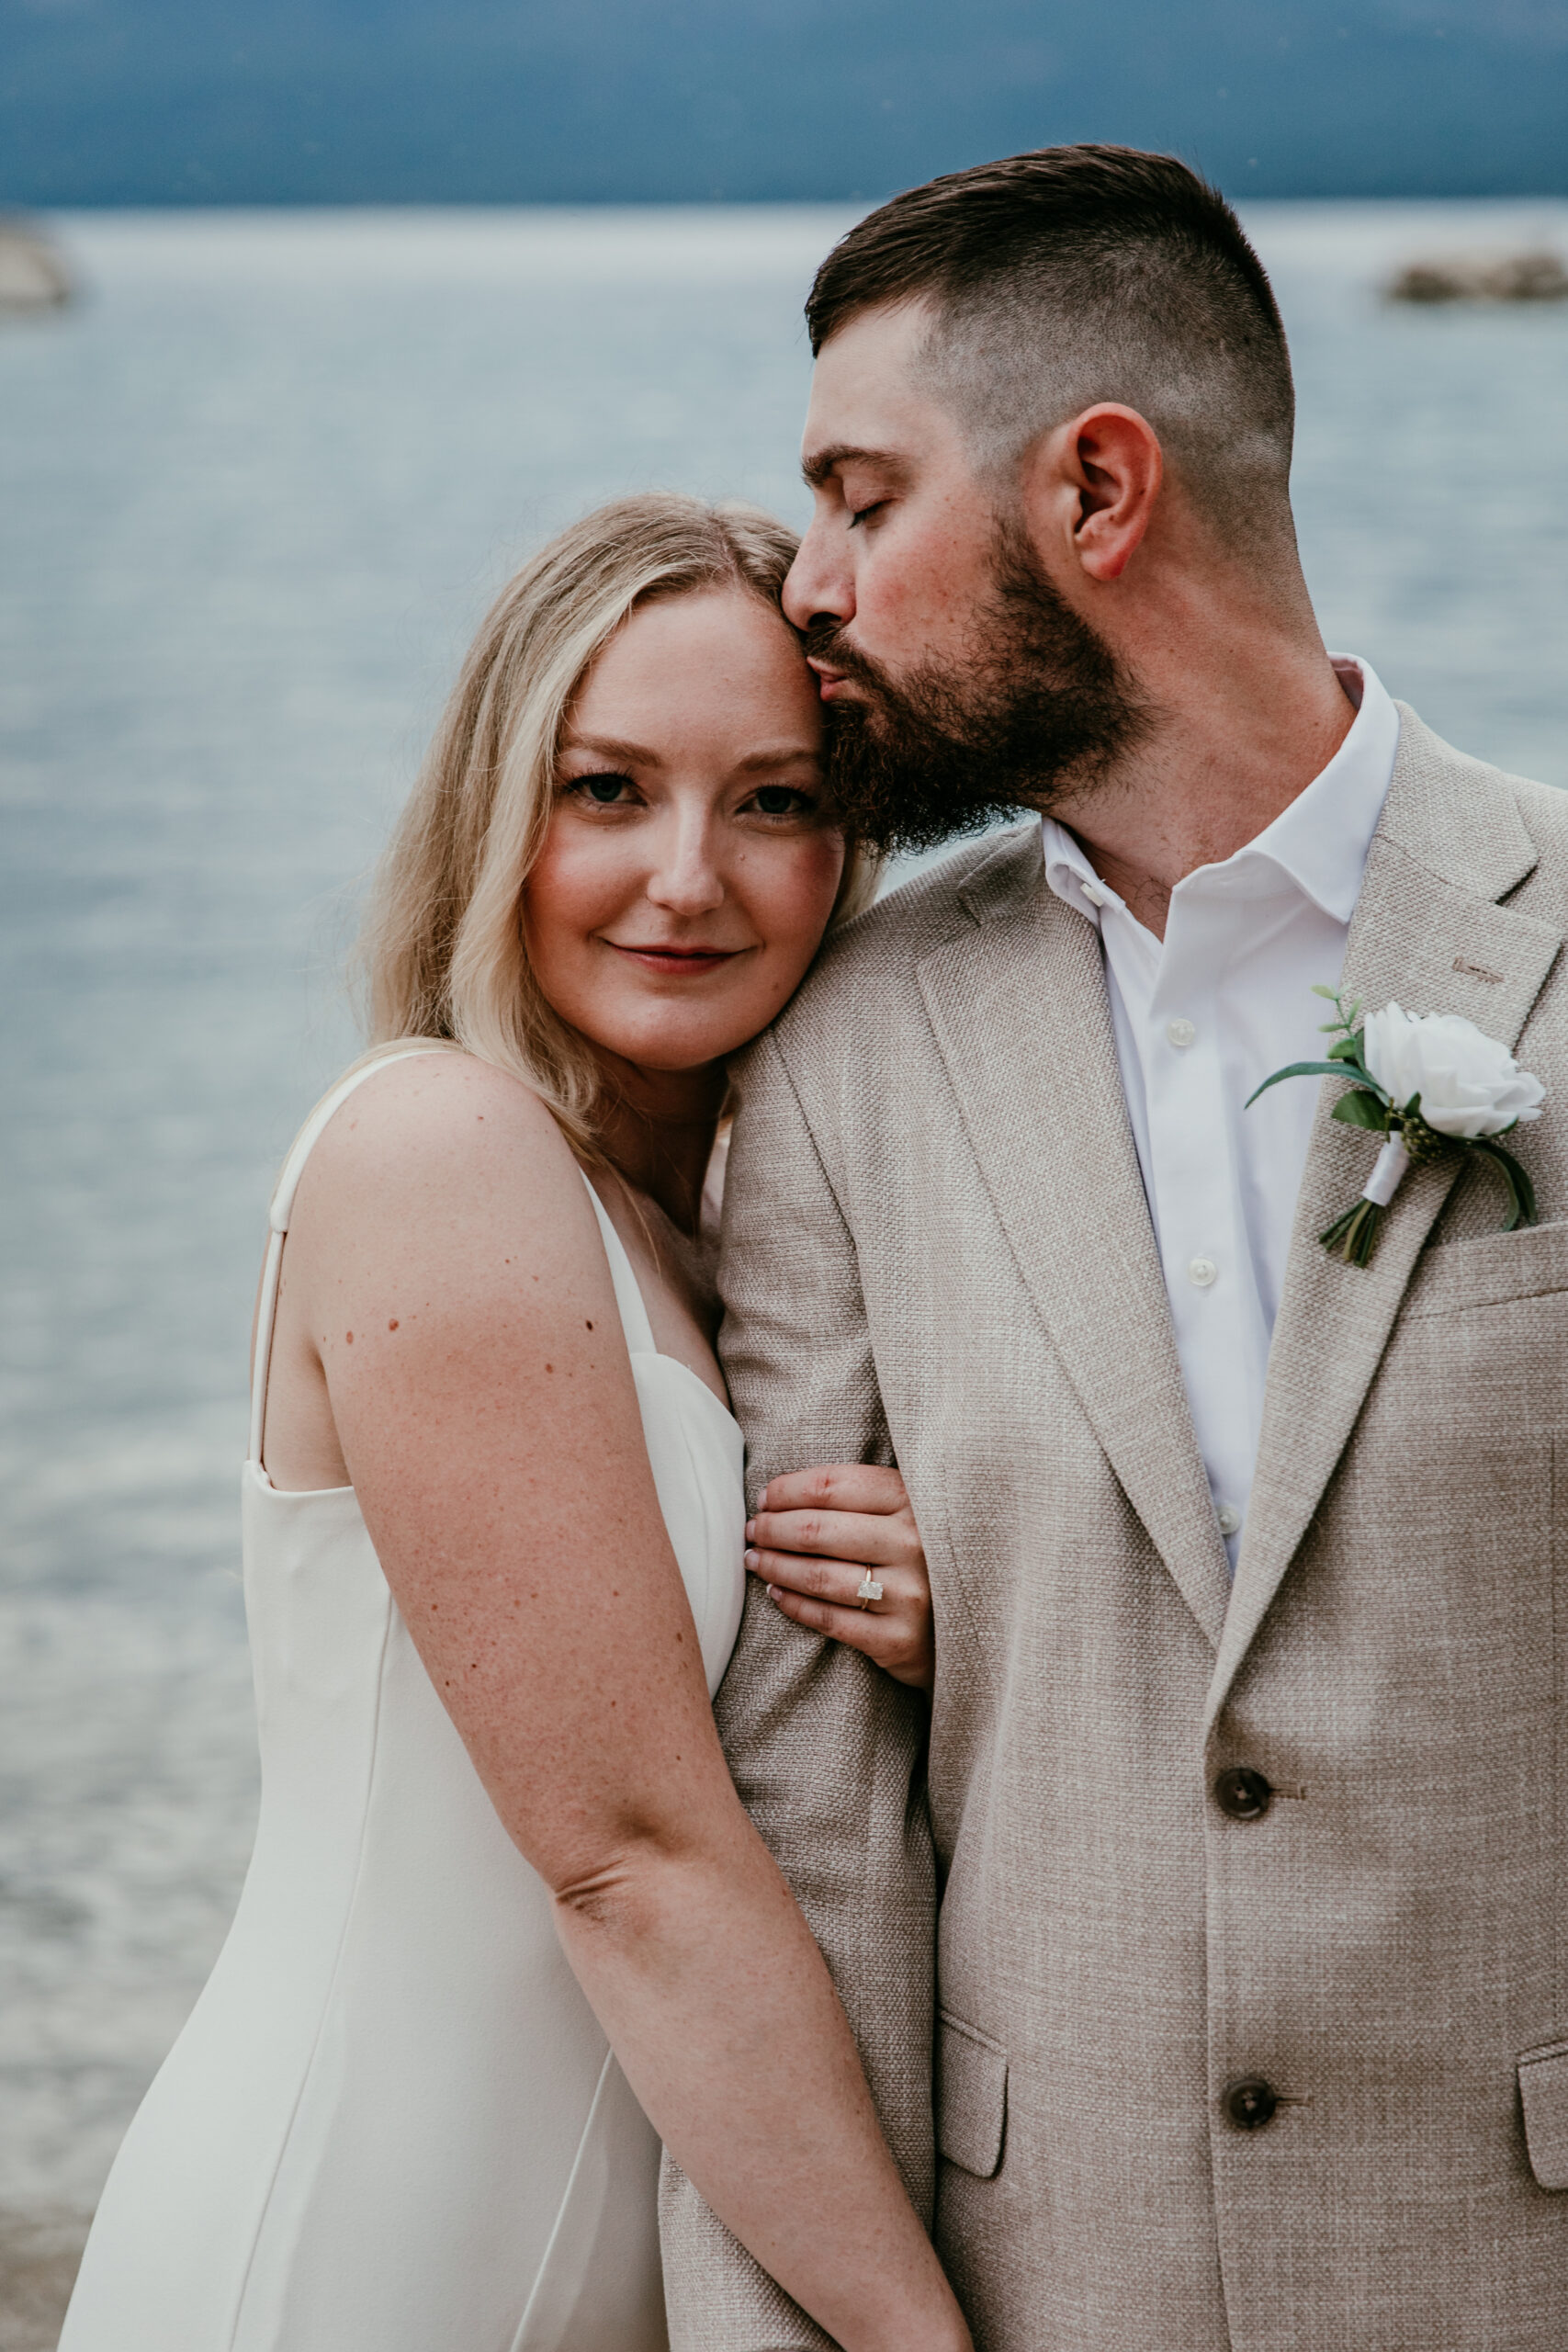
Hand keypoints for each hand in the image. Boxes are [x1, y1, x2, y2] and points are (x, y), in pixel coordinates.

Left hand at [745, 1464, 933, 1691]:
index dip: (786, 1490)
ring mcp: (908, 1595)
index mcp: (914, 1502)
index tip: (764, 1498)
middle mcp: (914, 1545)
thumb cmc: (930, 1556)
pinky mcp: (898, 1639)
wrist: (980, 1624)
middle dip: (771, 1528)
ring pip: (816, 1575)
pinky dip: (793, 1604)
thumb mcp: (913, 1512)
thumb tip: (778, 1493)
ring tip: (755, 1560)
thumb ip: (864, 1495)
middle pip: (816, 1530)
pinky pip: (828, 1618)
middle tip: (752, 1531)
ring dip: (774, 1566)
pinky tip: (776, 1594)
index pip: (831, 1486)